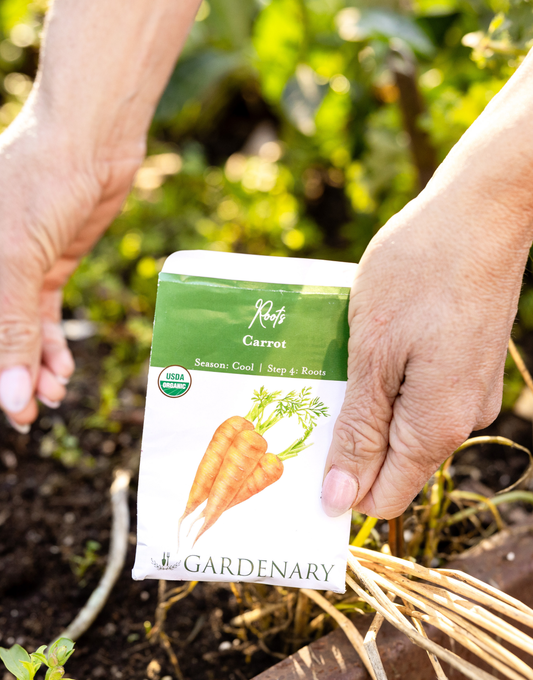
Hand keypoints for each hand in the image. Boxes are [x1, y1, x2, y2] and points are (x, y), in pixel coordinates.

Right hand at [0, 101, 142, 428]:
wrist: (93, 137)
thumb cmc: (40, 180)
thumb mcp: (18, 260)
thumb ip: (14, 332)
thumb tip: (14, 398)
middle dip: (7, 373)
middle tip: (28, 415)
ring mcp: (12, 265)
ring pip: (15, 331)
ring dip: (33, 365)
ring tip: (53, 398)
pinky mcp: (48, 266)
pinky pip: (43, 318)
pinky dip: (53, 345)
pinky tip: (64, 371)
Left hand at [321, 188, 531, 518]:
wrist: (480, 211)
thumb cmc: (419, 274)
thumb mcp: (372, 355)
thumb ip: (360, 430)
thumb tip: (342, 498)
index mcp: (436, 427)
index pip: (382, 498)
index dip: (339, 488)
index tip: (299, 461)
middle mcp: (460, 419)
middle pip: (391, 462)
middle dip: (345, 442)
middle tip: (304, 402)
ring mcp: (466, 390)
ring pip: (401, 424)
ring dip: (361, 404)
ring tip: (329, 366)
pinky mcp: (464, 364)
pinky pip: (416, 394)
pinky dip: (383, 381)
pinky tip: (361, 348)